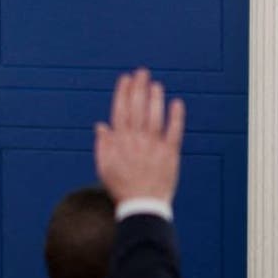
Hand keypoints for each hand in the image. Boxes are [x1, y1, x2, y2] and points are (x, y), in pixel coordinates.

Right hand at [94, 69, 184, 204]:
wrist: (142, 206)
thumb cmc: (122, 187)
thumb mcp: (104, 167)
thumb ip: (103, 145)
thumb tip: (101, 125)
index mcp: (120, 143)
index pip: (120, 111)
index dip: (123, 93)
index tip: (125, 78)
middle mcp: (136, 141)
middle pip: (137, 110)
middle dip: (139, 89)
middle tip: (142, 72)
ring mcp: (154, 147)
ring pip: (154, 117)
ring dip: (155, 99)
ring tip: (156, 84)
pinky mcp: (170, 154)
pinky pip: (174, 132)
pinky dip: (176, 117)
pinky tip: (177, 103)